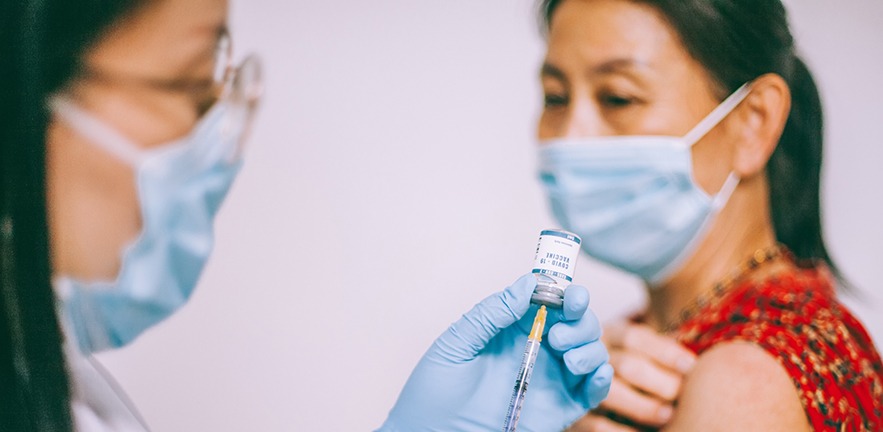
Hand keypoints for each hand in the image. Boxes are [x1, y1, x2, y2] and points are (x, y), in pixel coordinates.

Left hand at [379, 274, 612, 431]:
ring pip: (590, 352)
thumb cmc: (435, 390)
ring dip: (590, 348)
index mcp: (513, 328)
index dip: (566, 293)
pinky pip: (592, 392)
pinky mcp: (559, 408)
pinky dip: (603, 380)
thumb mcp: (457, 343)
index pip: (550, 301)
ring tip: (567, 359)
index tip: (571, 295)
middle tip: (556, 336)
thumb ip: (492, 313)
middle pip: (577, 324)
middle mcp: (536, 349)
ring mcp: (550, 378)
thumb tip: (528, 284)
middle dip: (580, 322)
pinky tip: (595, 374)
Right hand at [566, 321, 695, 430]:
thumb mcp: (642, 353)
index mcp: (610, 335)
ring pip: (611, 393)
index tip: (691, 366)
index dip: (665, 351)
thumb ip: (661, 356)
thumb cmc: (634, 372)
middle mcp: (592, 356)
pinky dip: (622, 431)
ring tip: (668, 416)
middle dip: (659, 382)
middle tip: (680, 395)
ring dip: (643, 407)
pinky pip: (597, 425)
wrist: (590, 397)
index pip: (635, 337)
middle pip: (626, 365)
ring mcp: (580, 386)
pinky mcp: (576, 415)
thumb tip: (697, 366)